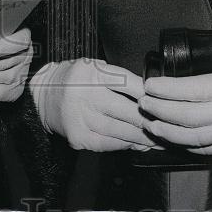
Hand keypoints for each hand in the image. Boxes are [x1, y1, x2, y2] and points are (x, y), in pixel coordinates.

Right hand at [31, 58, 159, 152]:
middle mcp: (85, 95)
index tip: (162, 101)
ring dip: (142, 137)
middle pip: (126, 111)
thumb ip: (119, 78)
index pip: (126, 83)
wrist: (43, 96)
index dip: (147, 94)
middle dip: (149, 120)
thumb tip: (147, 95)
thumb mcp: (94, 66)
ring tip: (158, 139)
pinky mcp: (79, 136)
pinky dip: (125, 145)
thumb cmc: (74, 79)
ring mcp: (81, 118)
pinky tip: (136, 144)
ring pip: (120, 131)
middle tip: (168, 126)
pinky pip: (109, 143)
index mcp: (91, 73)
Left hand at [139, 36, 211, 154]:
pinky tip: (171, 137)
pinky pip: (205, 148)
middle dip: (158, 110)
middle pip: (184, 116)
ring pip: (191, 137)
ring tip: (149, 121)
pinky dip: (184, 145)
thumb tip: (193, 45)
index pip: (188, 91)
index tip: (149, 84)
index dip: (165, 89)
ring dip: (167, 131)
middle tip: (142, 101)